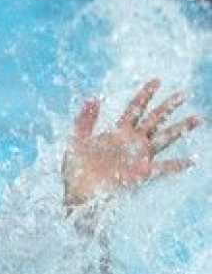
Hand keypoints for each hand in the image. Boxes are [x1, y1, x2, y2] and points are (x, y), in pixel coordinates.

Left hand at [63, 78, 201, 207]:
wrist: (75, 192)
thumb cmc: (75, 168)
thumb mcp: (77, 139)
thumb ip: (85, 119)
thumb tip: (93, 97)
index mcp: (118, 132)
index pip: (135, 109)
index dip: (145, 94)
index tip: (157, 80)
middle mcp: (132, 142)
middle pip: (154, 120)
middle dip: (168, 106)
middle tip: (183, 93)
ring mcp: (138, 157)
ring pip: (164, 138)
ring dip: (180, 128)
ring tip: (198, 118)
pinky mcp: (140, 174)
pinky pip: (162, 168)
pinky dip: (176, 165)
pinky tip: (192, 160)